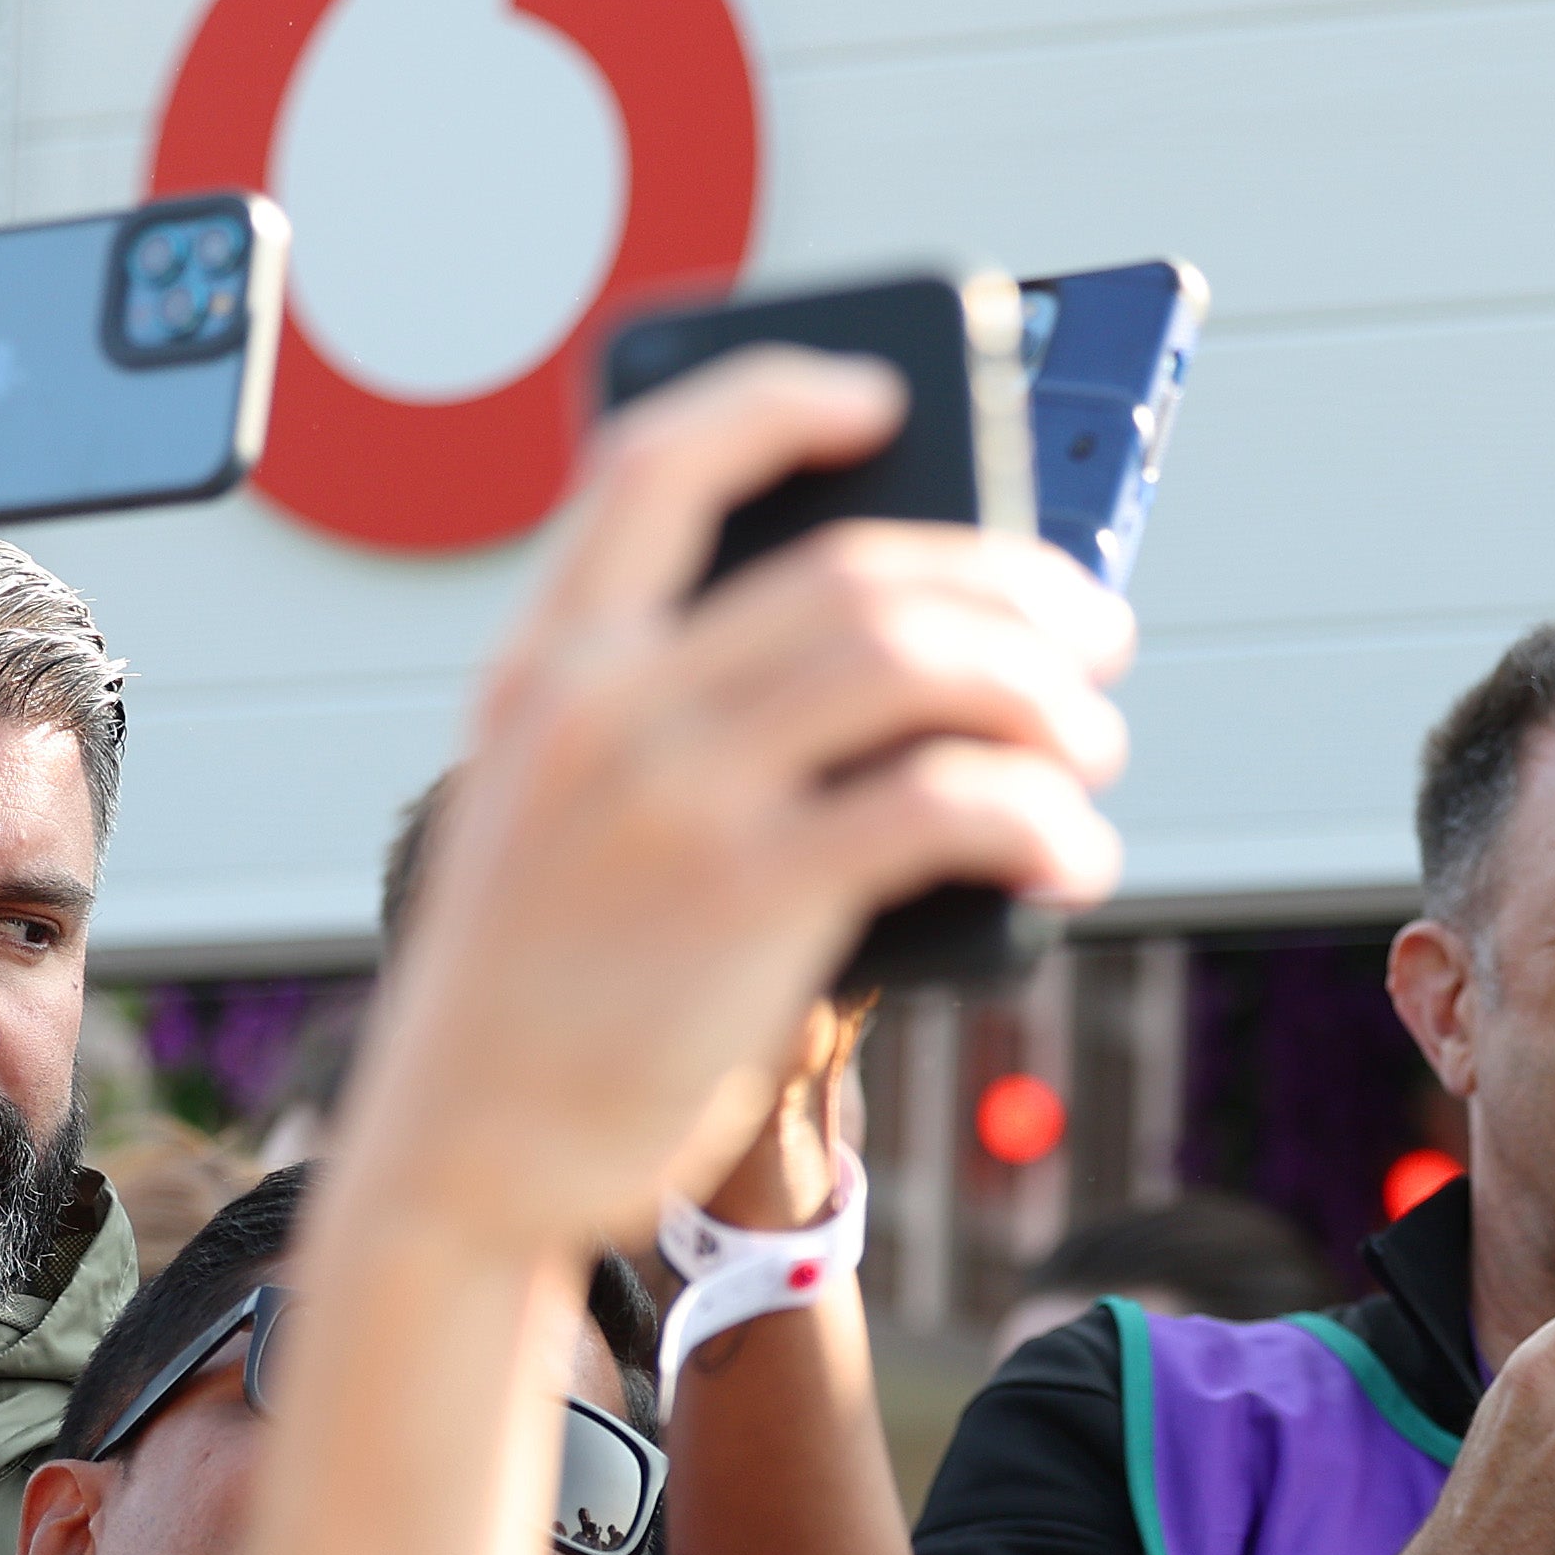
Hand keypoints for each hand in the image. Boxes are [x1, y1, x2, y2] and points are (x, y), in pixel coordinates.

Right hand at [348, 351, 1127, 1254]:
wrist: (462, 1152)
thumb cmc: (535, 991)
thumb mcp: (552, 818)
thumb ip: (668, 729)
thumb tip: (897, 671)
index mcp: (543, 666)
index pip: (659, 466)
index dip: (780, 404)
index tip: (884, 401)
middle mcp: (602, 703)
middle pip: (851, 570)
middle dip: (1006, 585)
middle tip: (1092, 629)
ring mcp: (674, 795)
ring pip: (914, 663)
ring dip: (1040, 696)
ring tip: (1091, 747)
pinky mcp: (748, 898)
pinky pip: (943, 802)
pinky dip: (1037, 815)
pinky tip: (1068, 855)